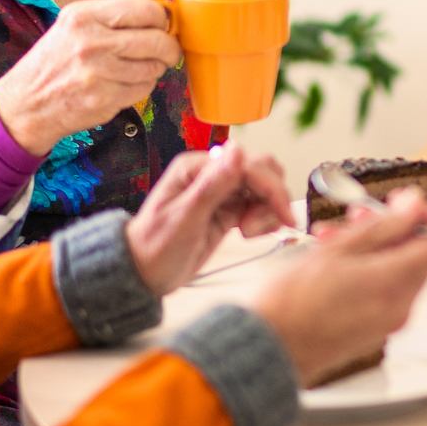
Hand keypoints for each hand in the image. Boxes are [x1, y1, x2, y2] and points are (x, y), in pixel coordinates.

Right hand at [0, 0, 182, 154]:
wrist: (27, 102)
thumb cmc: (59, 58)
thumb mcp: (83, 21)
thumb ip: (126, 1)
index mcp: (85, 16)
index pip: (145, 8)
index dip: (163, 17)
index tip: (162, 25)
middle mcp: (90, 42)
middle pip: (157, 40)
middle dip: (169, 47)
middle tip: (167, 51)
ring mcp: (96, 73)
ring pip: (154, 67)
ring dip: (154, 69)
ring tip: (137, 67)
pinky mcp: (102, 99)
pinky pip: (144, 89)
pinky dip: (142, 87)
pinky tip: (124, 84)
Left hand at [124, 141, 295, 295]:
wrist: (144, 274)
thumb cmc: (154, 248)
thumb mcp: (183, 219)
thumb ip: (212, 185)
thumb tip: (238, 150)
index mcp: (196, 168)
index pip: (248, 164)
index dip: (270, 187)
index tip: (282, 214)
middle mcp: (212, 174)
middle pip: (262, 171)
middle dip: (271, 197)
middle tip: (262, 226)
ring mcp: (222, 192)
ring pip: (264, 188)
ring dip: (268, 210)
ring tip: (249, 233)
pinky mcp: (229, 210)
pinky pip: (259, 204)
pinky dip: (264, 218)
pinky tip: (251, 233)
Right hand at [246, 189, 426, 386]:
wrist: (268, 348)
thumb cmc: (292, 303)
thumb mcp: (337, 249)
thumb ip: (383, 226)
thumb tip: (414, 208)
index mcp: (393, 284)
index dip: (424, 218)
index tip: (400, 205)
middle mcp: (400, 307)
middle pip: (416, 256)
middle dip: (390, 230)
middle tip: (358, 215)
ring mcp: (389, 322)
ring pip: (398, 272)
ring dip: (373, 248)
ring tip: (334, 237)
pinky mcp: (375, 330)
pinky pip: (385, 292)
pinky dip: (368, 271)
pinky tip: (335, 262)